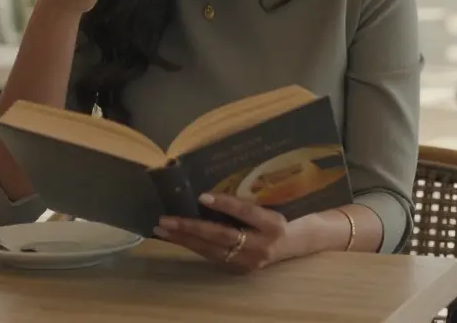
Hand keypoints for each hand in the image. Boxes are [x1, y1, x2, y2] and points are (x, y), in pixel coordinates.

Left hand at [154, 193, 300, 273]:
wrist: (293, 243)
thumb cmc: (278, 215)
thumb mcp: (269, 203)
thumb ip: (245, 199)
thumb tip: (211, 187)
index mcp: (273, 224)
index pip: (245, 213)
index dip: (224, 204)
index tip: (201, 195)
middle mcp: (261, 246)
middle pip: (222, 236)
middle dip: (192, 227)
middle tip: (166, 220)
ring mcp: (249, 261)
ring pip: (212, 250)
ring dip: (184, 239)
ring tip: (162, 229)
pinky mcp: (238, 269)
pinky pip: (211, 256)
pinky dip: (192, 245)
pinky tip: (176, 238)